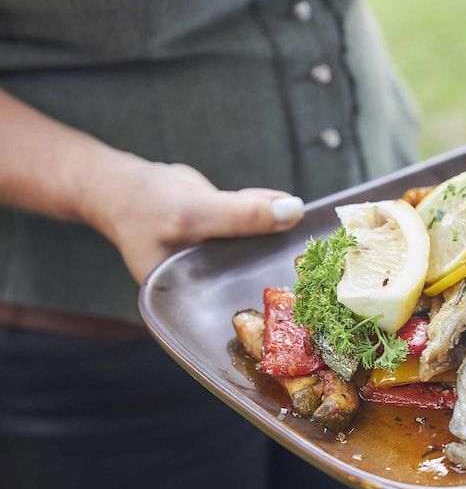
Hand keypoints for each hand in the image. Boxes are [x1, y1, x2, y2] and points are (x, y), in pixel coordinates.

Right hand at [84, 156, 304, 282]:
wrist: (123, 183)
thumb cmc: (143, 205)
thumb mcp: (195, 213)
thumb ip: (242, 215)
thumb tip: (292, 211)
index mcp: (196, 300)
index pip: (249, 305)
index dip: (283, 298)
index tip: (316, 279)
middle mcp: (211, 286)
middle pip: (263, 278)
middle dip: (289, 261)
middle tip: (320, 249)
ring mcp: (222, 260)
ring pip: (265, 248)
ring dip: (284, 233)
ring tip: (305, 222)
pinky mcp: (228, 235)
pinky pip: (258, 225)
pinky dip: (271, 211)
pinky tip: (283, 203)